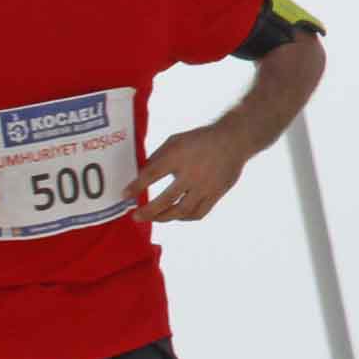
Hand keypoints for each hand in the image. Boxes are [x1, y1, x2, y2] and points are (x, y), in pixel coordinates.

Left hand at [131, 125, 250, 221]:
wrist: (233, 140)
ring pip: (182, 211)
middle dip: (148, 211)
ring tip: (154, 218)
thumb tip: (139, 175)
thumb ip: (157, 158)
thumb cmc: (199, 140)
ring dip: (164, 218)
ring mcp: (205, 186)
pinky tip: (175, 216)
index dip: (136, 186)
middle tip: (136, 216)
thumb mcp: (174, 141)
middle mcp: (191, 174)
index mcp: (178, 156)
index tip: (124, 195)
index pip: (151, 174)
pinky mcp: (216, 194)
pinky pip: (198, 213)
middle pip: (166, 200)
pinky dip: (184, 218)